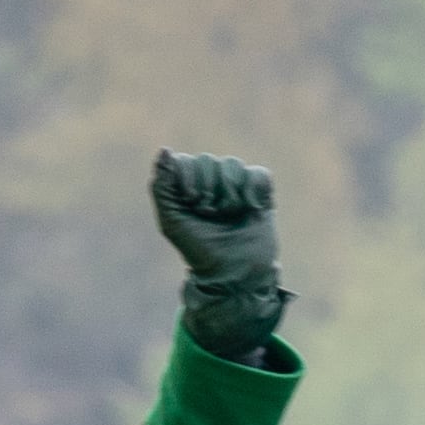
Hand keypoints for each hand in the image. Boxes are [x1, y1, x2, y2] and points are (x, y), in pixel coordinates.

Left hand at [149, 149, 286, 356]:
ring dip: (230, 194)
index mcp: (187, 184)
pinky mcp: (262, 194)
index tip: (194, 207)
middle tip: (213, 215)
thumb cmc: (200, 250)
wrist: (234, 274)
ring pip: (233, 165)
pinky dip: (254, 188)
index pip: (186, 162)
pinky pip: (258, 174)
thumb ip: (162, 186)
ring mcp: (237, 186)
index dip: (190, 184)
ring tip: (231, 214)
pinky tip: (252, 207)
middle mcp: (212, 181)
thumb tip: (166, 150)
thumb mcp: (171, 220)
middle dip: (210, 192)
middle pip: (209, 161)